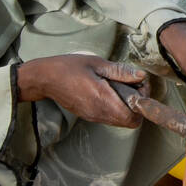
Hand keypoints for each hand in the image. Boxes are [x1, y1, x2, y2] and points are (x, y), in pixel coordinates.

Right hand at [16, 54, 144, 127]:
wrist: (44, 79)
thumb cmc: (69, 67)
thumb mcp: (96, 63)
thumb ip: (120, 72)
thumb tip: (141, 76)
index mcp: (102, 100)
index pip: (133, 118)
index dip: (141, 104)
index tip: (138, 86)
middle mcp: (99, 113)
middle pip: (130, 122)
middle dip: (136, 105)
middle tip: (131, 85)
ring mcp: (93, 116)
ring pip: (120, 121)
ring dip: (126, 106)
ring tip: (119, 86)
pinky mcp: (88, 116)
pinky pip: (109, 117)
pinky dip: (116, 107)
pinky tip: (109, 91)